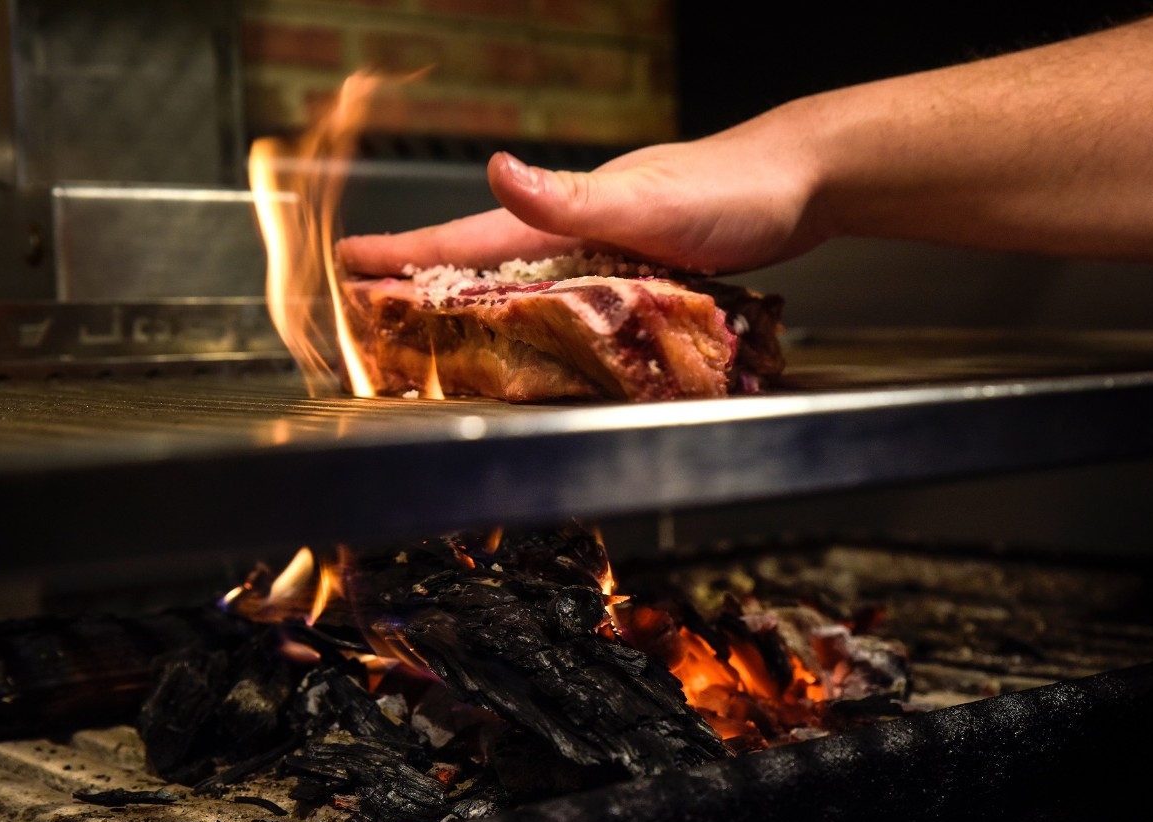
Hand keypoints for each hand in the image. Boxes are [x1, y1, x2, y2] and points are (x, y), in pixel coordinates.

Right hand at [336, 106, 828, 277]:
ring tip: (426, 315)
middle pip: (482, 258)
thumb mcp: (652, 203)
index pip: (468, 236)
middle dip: (421, 279)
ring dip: (468, 293)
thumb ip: (575, 197)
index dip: (407, 255)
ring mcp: (605, 245)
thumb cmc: (736, 191)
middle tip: (369, 302)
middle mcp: (577, 229)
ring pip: (519, 275)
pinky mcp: (635, 264)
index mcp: (567, 213)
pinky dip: (528, 304)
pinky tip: (530, 318)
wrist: (802, 182)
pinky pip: (563, 290)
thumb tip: (498, 171)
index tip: (349, 266)